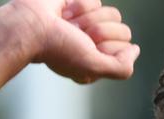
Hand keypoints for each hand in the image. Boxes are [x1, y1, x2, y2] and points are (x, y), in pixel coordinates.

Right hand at [10, 0, 139, 82]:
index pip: (126, 47)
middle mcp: (96, 46)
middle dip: (99, 30)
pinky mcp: (81, 7)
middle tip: (77, 35)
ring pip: (113, 13)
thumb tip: (135, 50)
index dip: (109, 45)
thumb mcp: (93, 67)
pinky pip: (97, 1)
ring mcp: (89, 26)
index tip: (88, 48)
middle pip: (124, 29)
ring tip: (70, 25)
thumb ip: (120, 68)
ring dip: (88, 18)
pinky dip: (80, 6)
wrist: (29, 25)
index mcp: (99, 62)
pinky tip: (65, 14)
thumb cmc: (58, 49)